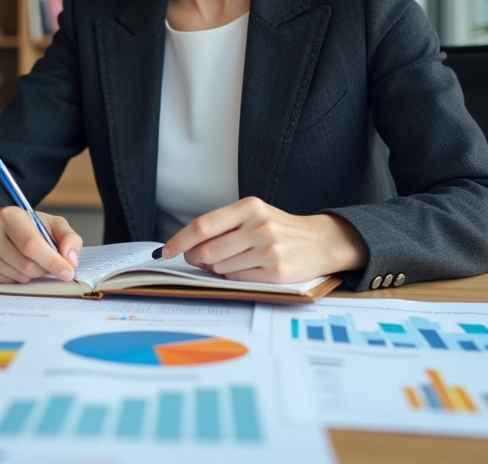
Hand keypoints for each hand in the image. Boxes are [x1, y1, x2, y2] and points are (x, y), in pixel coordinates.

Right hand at [0, 196, 82, 283]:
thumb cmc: (24, 226)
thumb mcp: (49, 223)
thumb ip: (68, 237)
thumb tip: (71, 260)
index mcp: (9, 216)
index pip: (32, 245)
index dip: (53, 261)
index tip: (68, 272)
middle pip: (27, 265)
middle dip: (46, 269)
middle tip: (51, 265)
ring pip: (20, 277)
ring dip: (34, 274)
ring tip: (31, 260)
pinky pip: (9, 284)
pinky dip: (20, 278)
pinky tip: (17, 264)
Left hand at [160, 196, 368, 282]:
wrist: (321, 242)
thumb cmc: (280, 228)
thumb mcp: (254, 215)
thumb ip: (224, 226)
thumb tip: (188, 247)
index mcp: (250, 207)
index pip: (204, 225)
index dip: (180, 240)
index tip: (166, 251)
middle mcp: (259, 226)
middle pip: (208, 251)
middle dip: (195, 259)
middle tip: (196, 260)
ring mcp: (268, 250)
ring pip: (220, 267)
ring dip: (215, 268)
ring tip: (229, 261)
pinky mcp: (276, 272)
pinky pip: (237, 279)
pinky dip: (232, 277)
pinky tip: (244, 268)